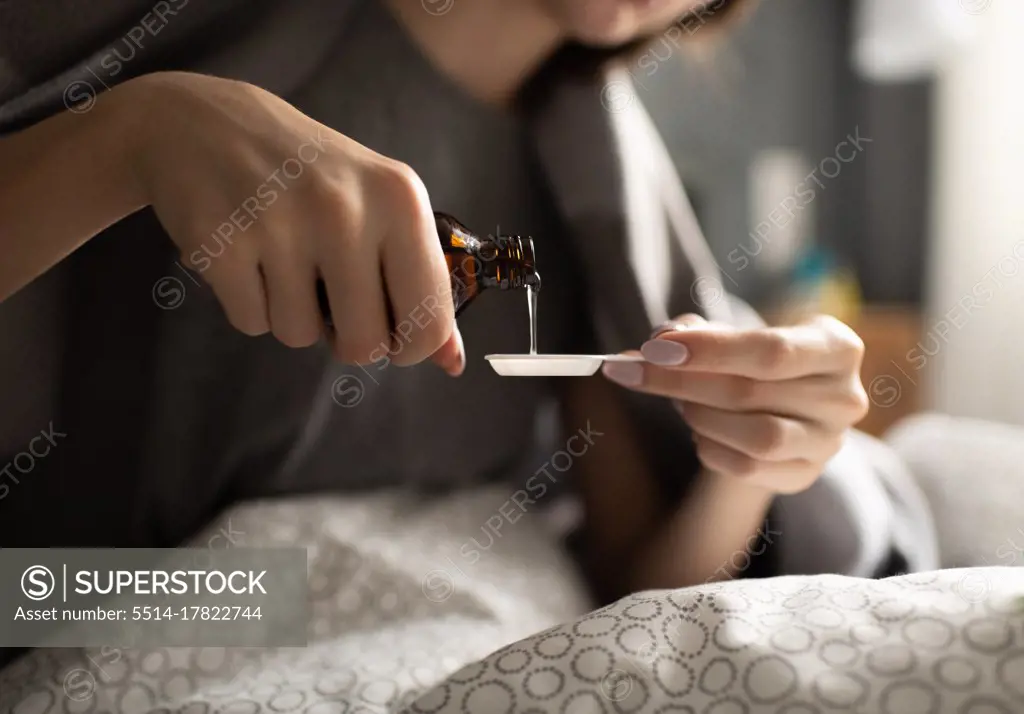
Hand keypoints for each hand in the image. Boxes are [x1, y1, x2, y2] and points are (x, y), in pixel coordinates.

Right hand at [123, 72, 462, 373]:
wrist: (204, 121)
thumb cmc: (309, 172)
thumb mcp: (379, 206)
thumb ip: (420, 282)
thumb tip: (452, 361)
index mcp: (399, 199)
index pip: (428, 318)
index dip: (412, 346)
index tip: (394, 335)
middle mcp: (344, 210)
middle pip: (364, 344)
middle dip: (349, 340)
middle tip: (333, 299)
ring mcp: (278, 225)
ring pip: (300, 336)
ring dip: (292, 314)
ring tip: (282, 260)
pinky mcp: (220, 244)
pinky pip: (252, 323)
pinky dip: (250, 303)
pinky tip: (247, 255)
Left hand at [601, 314, 868, 493]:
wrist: (778, 406)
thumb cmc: (750, 360)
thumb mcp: (730, 334)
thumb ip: (695, 332)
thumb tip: (659, 340)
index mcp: (837, 346)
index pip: (771, 350)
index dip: (709, 350)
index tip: (654, 347)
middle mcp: (844, 396)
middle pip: (752, 392)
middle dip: (681, 380)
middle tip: (634, 371)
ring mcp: (830, 442)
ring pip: (757, 437)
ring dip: (701, 416)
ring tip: (681, 402)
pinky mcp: (805, 475)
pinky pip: (749, 469)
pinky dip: (710, 447)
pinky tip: (699, 432)